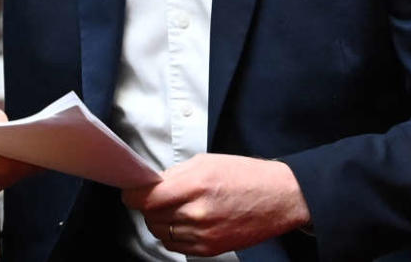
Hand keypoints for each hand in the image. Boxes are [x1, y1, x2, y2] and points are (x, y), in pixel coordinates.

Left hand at [122, 154, 310, 255]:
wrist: (279, 198)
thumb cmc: (246, 175)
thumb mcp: (207, 162)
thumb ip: (176, 174)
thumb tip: (151, 184)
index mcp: (195, 185)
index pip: (146, 198)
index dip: (133, 195)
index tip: (131, 192)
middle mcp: (197, 212)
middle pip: (151, 216)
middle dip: (148, 206)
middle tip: (157, 197)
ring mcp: (203, 234)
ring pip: (160, 232)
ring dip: (160, 221)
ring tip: (173, 209)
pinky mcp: (210, 249)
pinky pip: (175, 245)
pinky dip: (172, 235)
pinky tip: (183, 222)